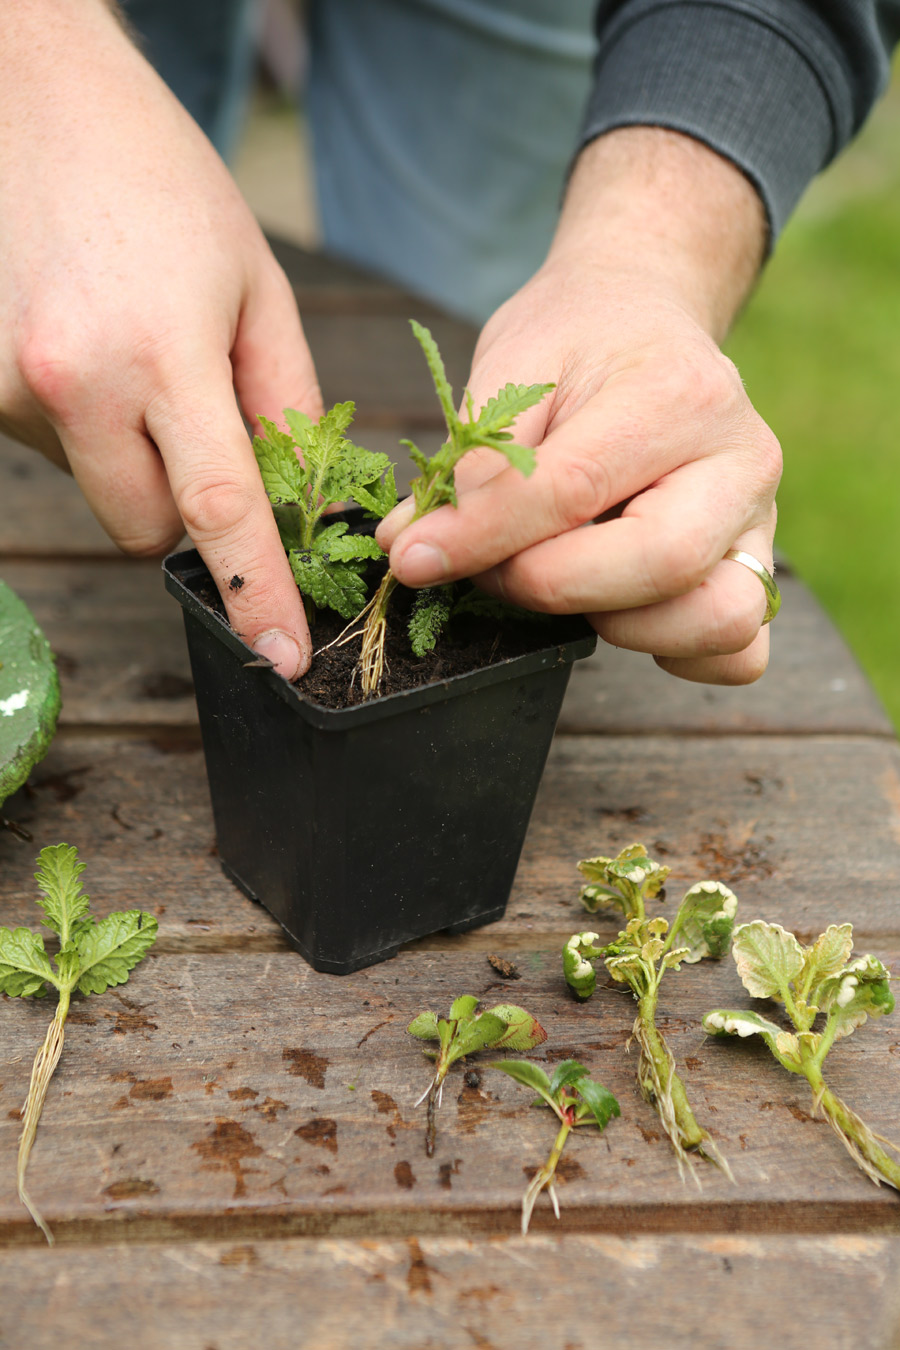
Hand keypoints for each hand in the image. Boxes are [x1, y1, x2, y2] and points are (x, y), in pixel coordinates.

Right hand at [0, 1, 318, 676]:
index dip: (255, 591)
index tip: (282, 655)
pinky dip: (75, 418)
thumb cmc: (162, 185)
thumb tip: (297, 498)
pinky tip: (81, 342)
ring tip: (126, 346)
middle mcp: (68, 381)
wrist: (31, 100)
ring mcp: (4, 386)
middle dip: (180, 505)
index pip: (217, 508)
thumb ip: (280, 404)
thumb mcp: (253, 288)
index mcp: (159, 353)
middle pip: (142, 527)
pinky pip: (44, 445)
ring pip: (91, 483)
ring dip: (122, 449)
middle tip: (195, 422)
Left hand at [378, 130, 781, 684]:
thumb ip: (472, 459)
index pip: (575, 488)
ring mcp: (759, 523)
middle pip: (662, 563)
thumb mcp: (514, 365)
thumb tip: (413, 549)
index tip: (415, 557)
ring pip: (718, 622)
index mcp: (680, 393)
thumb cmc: (577, 340)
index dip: (484, 535)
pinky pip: (739, 653)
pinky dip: (676, 654)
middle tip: (495, 570)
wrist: (646, 316)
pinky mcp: (755, 571)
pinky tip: (619, 612)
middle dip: (553, 586)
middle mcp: (741, 462)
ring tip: (563, 582)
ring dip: (621, 627)